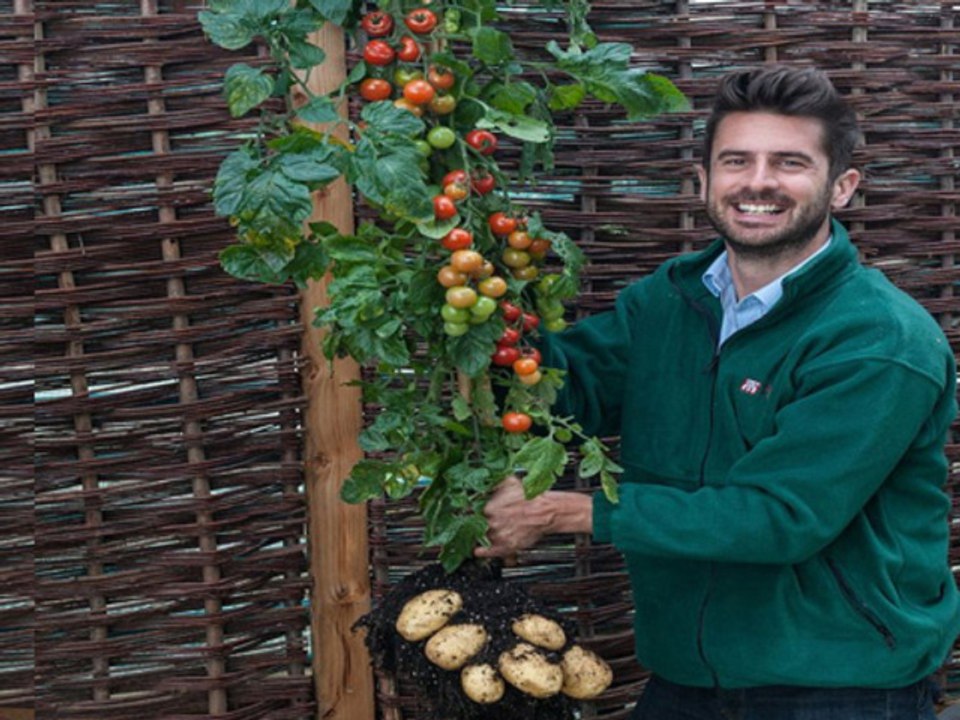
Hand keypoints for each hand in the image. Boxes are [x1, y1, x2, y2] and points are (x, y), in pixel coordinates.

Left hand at [474, 476, 592, 558]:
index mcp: (488, 507)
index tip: (465, 512)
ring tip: (478, 532)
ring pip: (481, 538)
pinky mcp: (506, 547)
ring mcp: (498, 536)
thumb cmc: (530, 497)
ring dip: (479, 535)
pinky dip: (482, 551)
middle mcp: (491, 523)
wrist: (547, 511)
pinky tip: (478, 548)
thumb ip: (492, 482)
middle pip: (474, 525)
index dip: (467, 512)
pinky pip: (487, 552)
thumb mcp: (509, 481)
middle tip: (473, 521)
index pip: (469, 512)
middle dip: (474, 523)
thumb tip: (480, 482)